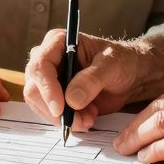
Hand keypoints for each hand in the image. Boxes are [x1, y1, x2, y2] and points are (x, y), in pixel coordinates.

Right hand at [23, 30, 148, 131]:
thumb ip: (92, 79)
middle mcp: (48, 60)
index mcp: (58, 42)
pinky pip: (50, 115)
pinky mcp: (55, 97)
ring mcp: (49, 80)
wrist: (129, 76)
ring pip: (40, 105)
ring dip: (64, 118)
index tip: (60, 108)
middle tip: (81, 120)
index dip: (47, 89)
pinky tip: (87, 117)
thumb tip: (71, 99)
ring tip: (89, 117)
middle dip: (56, 110)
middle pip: (34, 88)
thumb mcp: (112, 66)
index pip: (40, 65)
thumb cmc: (121, 62)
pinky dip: (68, 122)